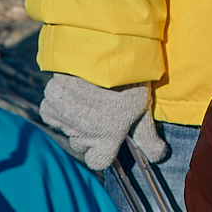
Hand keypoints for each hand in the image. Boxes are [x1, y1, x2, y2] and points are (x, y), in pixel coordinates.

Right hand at [39, 73, 167, 172]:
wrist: (105, 49)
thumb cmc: (129, 79)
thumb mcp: (143, 107)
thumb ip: (147, 137)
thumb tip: (159, 157)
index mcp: (107, 139)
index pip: (98, 162)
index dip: (104, 151)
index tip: (110, 136)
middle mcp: (83, 133)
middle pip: (82, 143)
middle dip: (90, 131)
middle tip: (103, 109)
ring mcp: (65, 118)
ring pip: (68, 127)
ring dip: (76, 117)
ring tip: (91, 95)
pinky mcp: (52, 103)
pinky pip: (52, 113)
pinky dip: (60, 105)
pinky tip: (74, 91)